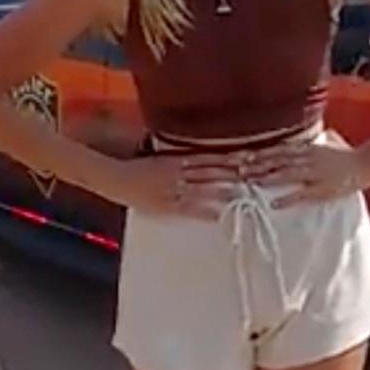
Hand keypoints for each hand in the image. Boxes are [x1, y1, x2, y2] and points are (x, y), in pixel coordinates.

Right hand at [107, 152, 241, 220]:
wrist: (117, 179)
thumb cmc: (138, 167)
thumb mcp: (161, 156)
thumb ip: (178, 156)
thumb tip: (197, 156)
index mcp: (178, 158)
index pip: (209, 157)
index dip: (228, 158)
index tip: (247, 158)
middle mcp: (179, 172)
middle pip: (211, 171)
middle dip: (232, 173)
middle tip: (253, 174)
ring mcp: (174, 189)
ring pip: (204, 188)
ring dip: (224, 190)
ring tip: (243, 193)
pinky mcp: (168, 206)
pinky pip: (190, 209)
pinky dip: (205, 211)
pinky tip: (219, 214)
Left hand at [239, 137, 369, 208]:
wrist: (366, 163)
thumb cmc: (344, 155)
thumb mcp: (322, 145)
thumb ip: (306, 146)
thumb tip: (291, 145)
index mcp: (307, 149)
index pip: (278, 150)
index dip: (260, 154)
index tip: (242, 158)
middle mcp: (308, 158)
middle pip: (278, 160)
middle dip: (258, 165)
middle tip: (239, 170)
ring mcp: (315, 173)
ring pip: (287, 174)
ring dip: (268, 177)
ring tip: (252, 182)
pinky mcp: (323, 189)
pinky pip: (302, 194)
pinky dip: (287, 198)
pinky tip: (274, 203)